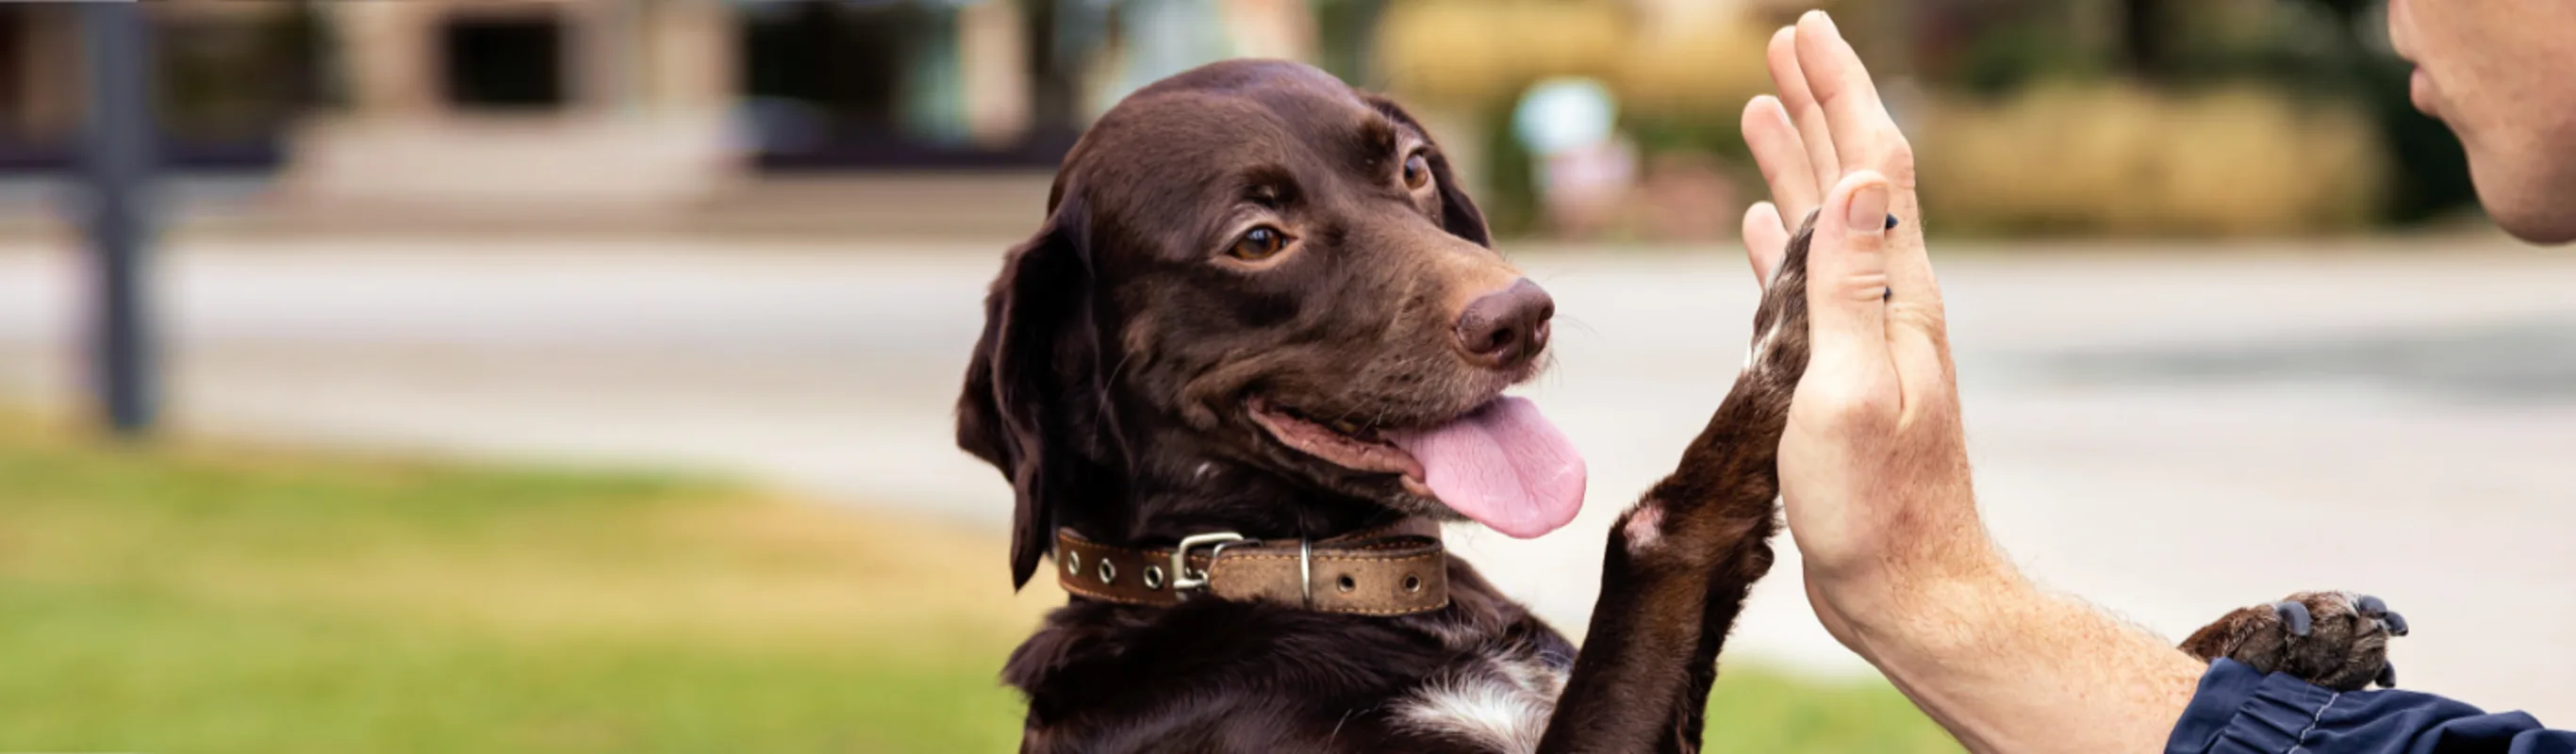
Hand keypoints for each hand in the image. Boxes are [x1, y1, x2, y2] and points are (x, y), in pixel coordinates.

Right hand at [1738, 12, 1989, 642]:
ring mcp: (1865, 340)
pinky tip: (1760, 230)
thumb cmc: (1878, 508)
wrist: (1908, 591)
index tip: (1805, 32)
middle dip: (1820, 104)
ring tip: (1765, 112)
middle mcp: (1887, 304)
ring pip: (1826, 225)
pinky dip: (1781, 243)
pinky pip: (1805, 286)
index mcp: (1896, 296)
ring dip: (1798, 163)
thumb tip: (1862, 175)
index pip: (1874, 164)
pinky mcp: (1839, 378)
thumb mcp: (1854, 389)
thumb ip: (1853, 285)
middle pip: (1853, 178)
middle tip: (1785, 45)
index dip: (1840, 91)